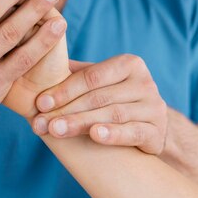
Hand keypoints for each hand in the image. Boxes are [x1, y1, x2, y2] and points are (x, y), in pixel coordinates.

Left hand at [32, 55, 168, 154]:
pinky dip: (114, 134)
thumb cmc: (116, 100)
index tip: (40, 103)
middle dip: (67, 110)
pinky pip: (134, 132)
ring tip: (57, 131)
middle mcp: (145, 82)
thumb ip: (76, 74)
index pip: (92, 76)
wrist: (150, 127)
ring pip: (113, 114)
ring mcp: (154, 106)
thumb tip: (40, 62)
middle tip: (41, 123)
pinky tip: (95, 135)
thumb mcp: (99, 83)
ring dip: (81, 123)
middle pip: (99, 97)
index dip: (64, 90)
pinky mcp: (158, 131)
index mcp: (130, 64)